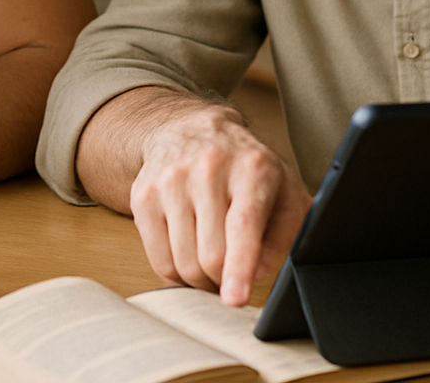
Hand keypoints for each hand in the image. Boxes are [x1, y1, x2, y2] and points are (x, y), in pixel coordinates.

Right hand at [128, 105, 309, 306]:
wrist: (194, 130)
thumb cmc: (247, 168)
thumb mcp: (286, 192)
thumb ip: (285, 235)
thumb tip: (259, 272)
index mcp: (251, 169)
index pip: (242, 226)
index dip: (239, 268)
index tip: (234, 298)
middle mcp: (208, 170)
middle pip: (211, 256)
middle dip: (224, 280)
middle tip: (233, 277)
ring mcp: (170, 181)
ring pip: (183, 263)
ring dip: (201, 279)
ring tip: (212, 263)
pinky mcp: (143, 196)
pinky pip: (159, 260)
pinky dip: (177, 272)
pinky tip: (190, 254)